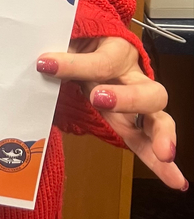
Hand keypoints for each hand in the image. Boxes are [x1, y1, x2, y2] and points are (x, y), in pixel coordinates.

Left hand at [37, 36, 187, 190]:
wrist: (91, 40)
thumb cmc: (82, 39)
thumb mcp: (71, 37)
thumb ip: (61, 50)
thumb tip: (43, 61)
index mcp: (118, 49)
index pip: (101, 62)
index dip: (73, 64)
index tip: (46, 63)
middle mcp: (134, 76)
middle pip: (146, 89)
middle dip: (128, 99)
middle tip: (99, 99)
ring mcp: (136, 101)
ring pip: (158, 118)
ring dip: (159, 136)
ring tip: (163, 153)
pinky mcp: (131, 121)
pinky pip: (147, 142)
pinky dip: (160, 163)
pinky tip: (174, 180)